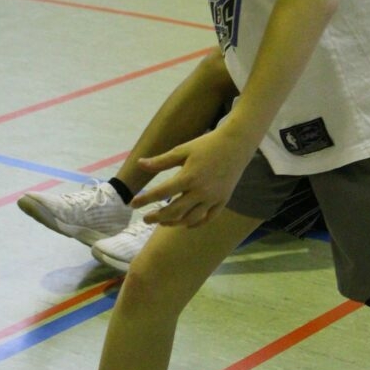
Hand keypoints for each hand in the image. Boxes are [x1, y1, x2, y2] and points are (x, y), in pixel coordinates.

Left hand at [130, 128, 254, 227]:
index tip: (132, 204)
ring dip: (174, 223)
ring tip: (163, 221)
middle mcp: (201, 191)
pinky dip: (195, 223)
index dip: (145, 199)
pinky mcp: (223, 201)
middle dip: (157, 217)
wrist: (236, 145)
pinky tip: (185, 224)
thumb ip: (161, 161)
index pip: (161, 193)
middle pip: (174, 211)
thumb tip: (140, 164)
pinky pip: (208, 218)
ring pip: (190, 219)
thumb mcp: (182, 149)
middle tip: (145, 218)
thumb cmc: (207, 145)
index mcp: (188, 176)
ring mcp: (213, 198)